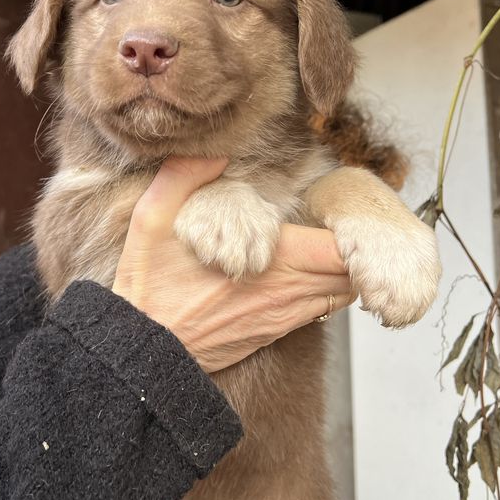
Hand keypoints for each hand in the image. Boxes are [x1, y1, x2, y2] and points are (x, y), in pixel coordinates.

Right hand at [112, 157, 354, 371]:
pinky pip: (321, 311)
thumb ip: (184, 176)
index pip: (342, 248)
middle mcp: (289, 291)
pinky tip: (301, 272)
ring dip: (340, 270)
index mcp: (273, 259)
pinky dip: (324, 291)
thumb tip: (217, 150)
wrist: (145, 349)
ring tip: (324, 245)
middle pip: (352, 272)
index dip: (350, 229)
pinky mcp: (276, 332)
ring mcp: (285, 316)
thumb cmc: (150, 285)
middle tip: (337, 222)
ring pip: (342, 293)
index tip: (335, 210)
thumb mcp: (152, 219)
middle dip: (353, 249)